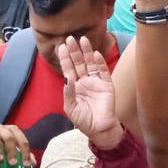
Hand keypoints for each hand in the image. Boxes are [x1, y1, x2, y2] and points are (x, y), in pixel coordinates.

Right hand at [0, 125, 32, 167]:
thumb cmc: (0, 147)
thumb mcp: (12, 149)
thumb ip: (22, 154)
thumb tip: (33, 163)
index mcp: (14, 132)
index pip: (23, 141)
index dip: (26, 153)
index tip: (26, 165)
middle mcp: (3, 129)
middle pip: (10, 138)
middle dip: (12, 151)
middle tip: (13, 164)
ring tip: (0, 160)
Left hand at [57, 35, 121, 149]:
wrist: (99, 129)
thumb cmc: (83, 120)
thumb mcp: (70, 107)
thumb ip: (68, 92)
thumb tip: (67, 78)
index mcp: (74, 86)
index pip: (68, 68)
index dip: (65, 58)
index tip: (60, 46)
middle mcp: (85, 81)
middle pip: (79, 63)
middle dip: (74, 51)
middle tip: (70, 38)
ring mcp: (96, 82)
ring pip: (90, 64)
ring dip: (86, 52)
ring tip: (83, 40)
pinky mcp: (107, 85)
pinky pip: (103, 71)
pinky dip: (99, 63)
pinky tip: (95, 54)